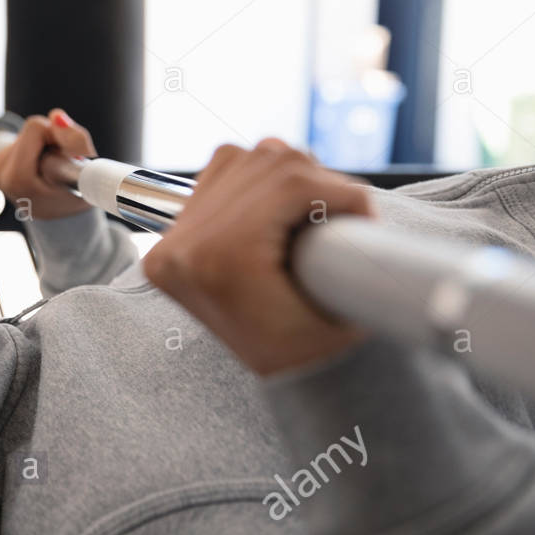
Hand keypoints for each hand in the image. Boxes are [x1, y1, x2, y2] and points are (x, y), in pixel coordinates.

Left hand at [0, 109, 96, 219]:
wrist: (60, 224)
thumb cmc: (75, 200)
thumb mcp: (86, 173)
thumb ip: (74, 141)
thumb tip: (56, 116)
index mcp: (18, 179)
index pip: (37, 129)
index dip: (61, 136)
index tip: (73, 155)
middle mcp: (0, 174)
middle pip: (32, 129)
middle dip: (53, 139)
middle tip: (64, 163)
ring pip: (27, 134)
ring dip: (45, 144)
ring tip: (53, 169)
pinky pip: (20, 141)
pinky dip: (36, 148)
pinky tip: (42, 168)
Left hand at [141, 138, 376, 376]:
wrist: (283, 376)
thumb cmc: (318, 348)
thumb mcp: (344, 301)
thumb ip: (344, 245)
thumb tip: (351, 197)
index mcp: (222, 261)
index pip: (292, 185)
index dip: (340, 192)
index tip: (363, 217)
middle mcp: (184, 246)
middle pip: (268, 165)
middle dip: (319, 181)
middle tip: (343, 215)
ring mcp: (172, 238)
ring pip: (246, 158)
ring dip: (289, 175)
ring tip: (311, 215)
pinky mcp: (172, 234)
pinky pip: (221, 170)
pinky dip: (258, 176)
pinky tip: (278, 208)